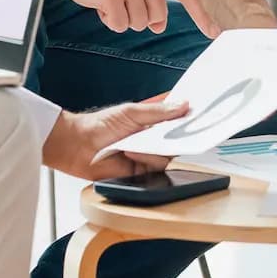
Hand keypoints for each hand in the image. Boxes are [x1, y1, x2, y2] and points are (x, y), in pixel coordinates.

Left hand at [42, 99, 190, 179]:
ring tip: (141, 142)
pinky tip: (134, 153)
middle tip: (184, 132)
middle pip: (176, 141)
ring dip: (157, 148)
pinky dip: (147, 160)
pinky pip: (155, 169)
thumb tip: (183, 105)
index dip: (188, 120)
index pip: (177, 122)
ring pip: (168, 156)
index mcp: (152, 123)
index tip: (199, 115)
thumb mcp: (132, 112)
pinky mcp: (141, 173)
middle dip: (179, 136)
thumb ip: (159, 111)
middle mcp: (152, 141)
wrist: (77, 145)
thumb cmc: (99, 125)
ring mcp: (147, 157)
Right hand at [49, 0, 219, 37]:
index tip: (214, 32)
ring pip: (139, 23)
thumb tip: (159, 24)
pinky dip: (110, 21)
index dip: (200, 14)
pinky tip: (100, 4)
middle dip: (141, 17)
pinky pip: (120, 25)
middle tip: (123, 2)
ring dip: (123, 18)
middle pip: (159, 17)